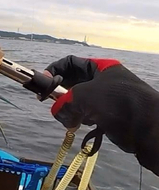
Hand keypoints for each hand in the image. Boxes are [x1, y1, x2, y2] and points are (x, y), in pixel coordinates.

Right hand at [45, 55, 158, 175]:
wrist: (145, 126)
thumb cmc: (114, 101)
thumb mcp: (82, 96)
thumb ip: (63, 101)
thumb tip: (58, 112)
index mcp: (100, 68)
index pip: (70, 63)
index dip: (54, 70)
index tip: (43, 81)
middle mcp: (103, 81)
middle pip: (73, 83)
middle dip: (61, 93)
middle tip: (49, 101)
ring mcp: (105, 98)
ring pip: (77, 101)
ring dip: (69, 109)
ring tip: (69, 116)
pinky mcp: (107, 115)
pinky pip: (86, 114)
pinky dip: (79, 119)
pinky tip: (78, 124)